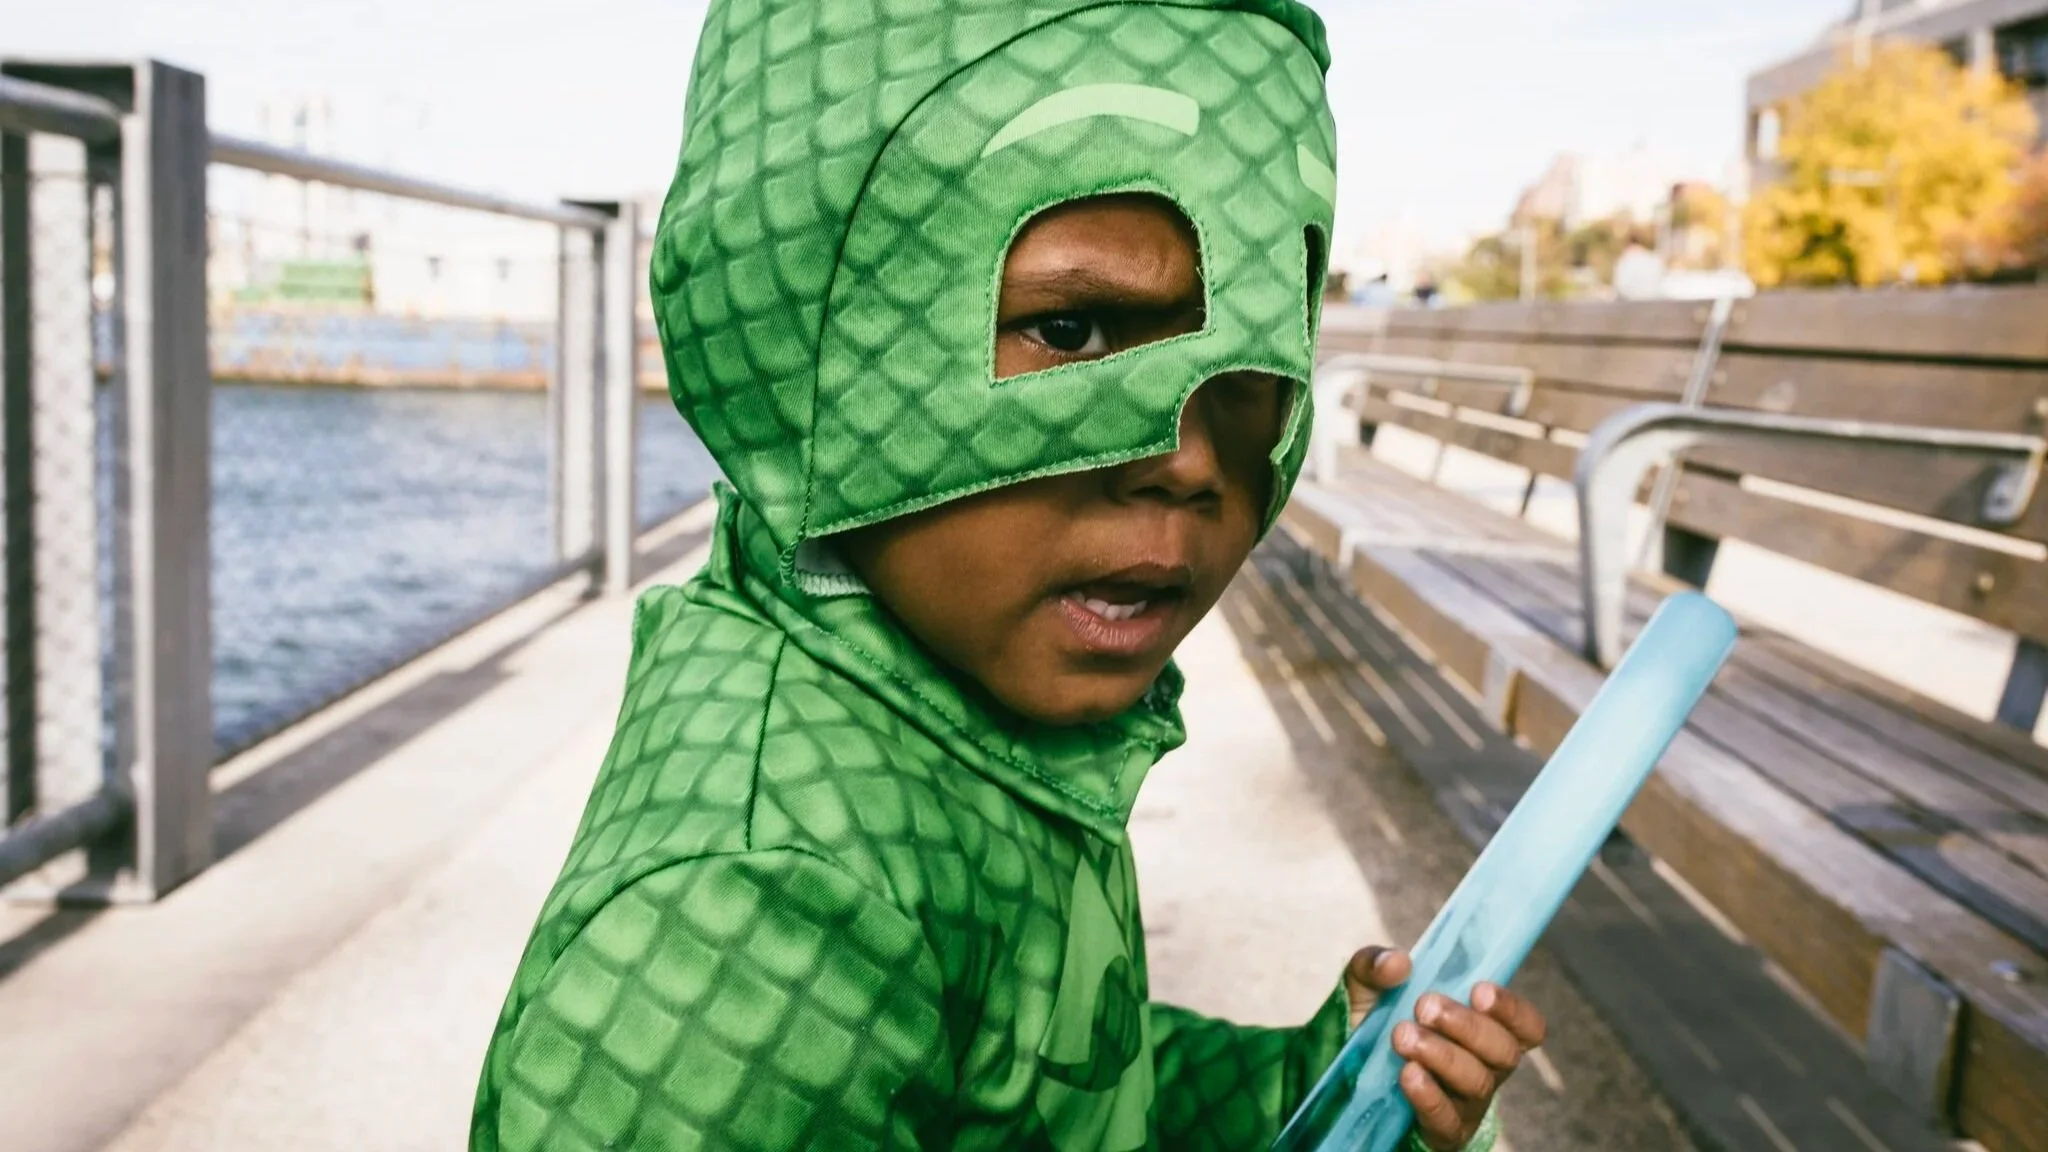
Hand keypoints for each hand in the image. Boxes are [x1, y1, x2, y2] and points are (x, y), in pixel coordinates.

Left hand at [1345, 948, 1546, 1150]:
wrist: (1337, 1079)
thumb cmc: (1371, 1028)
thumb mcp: (1365, 988)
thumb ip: (1373, 966)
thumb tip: (1398, 962)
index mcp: (1480, 1030)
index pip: (1525, 1027)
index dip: (1513, 1010)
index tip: (1479, 990)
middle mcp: (1484, 1068)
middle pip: (1504, 1052)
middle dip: (1468, 1026)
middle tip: (1426, 1006)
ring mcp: (1465, 1103)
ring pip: (1478, 1083)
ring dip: (1444, 1056)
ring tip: (1404, 1037)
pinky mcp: (1442, 1132)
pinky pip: (1448, 1121)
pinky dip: (1430, 1095)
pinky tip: (1408, 1074)